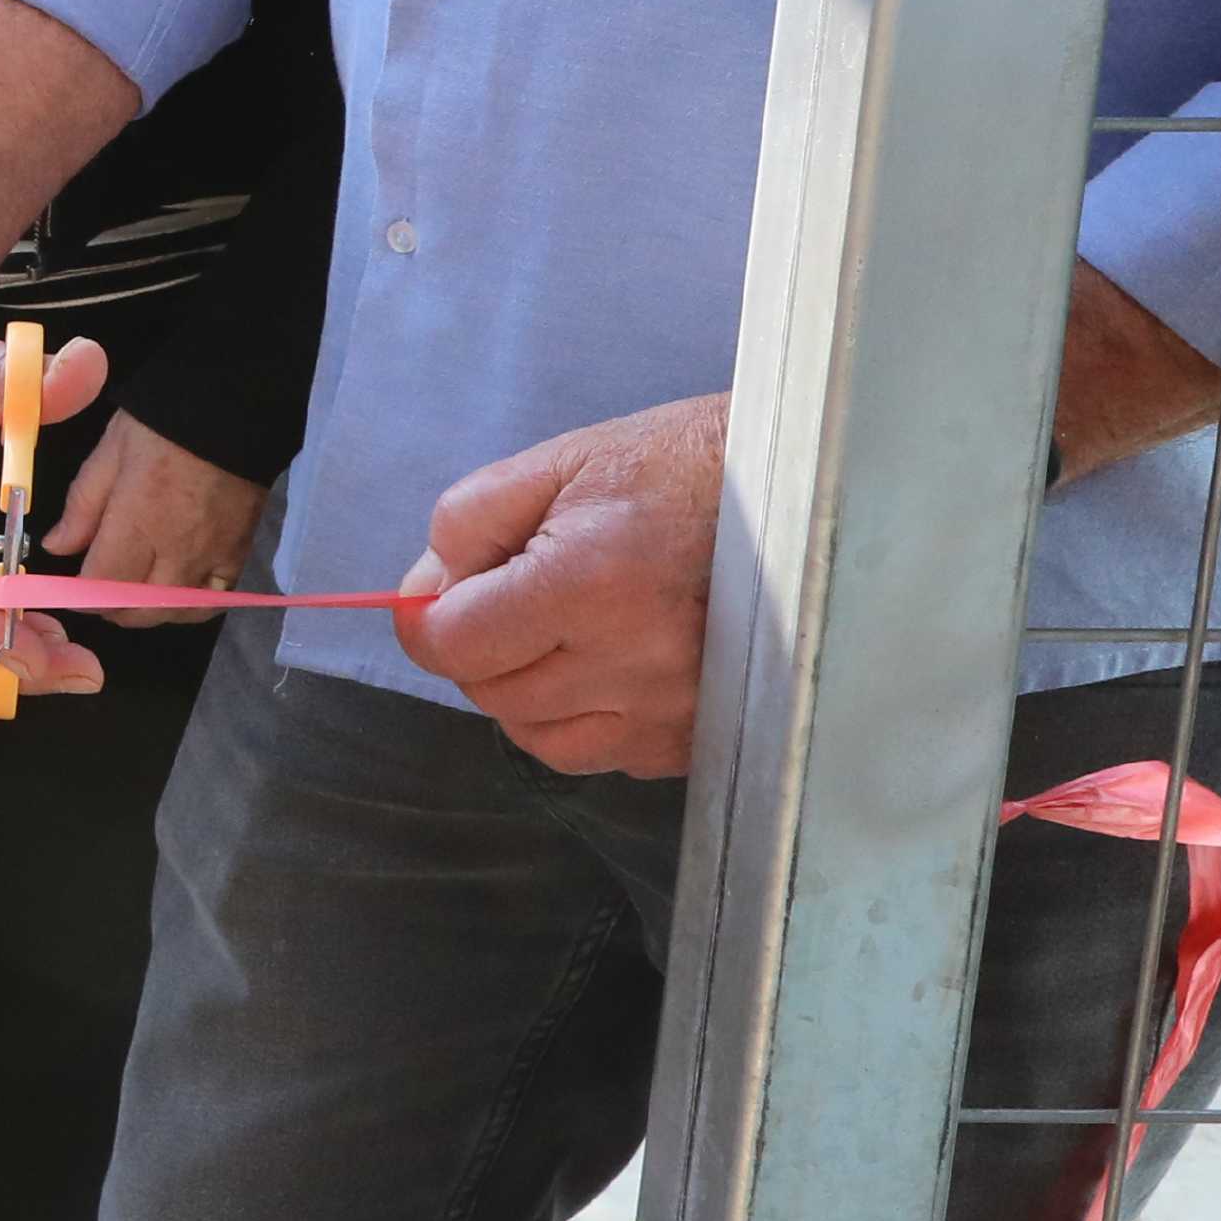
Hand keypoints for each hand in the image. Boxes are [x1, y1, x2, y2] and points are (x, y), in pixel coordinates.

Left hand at [52, 405, 261, 592]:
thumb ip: (81, 506)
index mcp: (138, 522)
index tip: (68, 590)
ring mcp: (213, 556)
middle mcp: (177, 550)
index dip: (80, 596)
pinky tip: (174, 593)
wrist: (231, 408)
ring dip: (148, 613)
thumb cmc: (159, 426)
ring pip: (177, 613)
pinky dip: (190, 607)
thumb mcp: (108, 455)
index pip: (103, 585)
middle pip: (140, 610)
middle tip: (96, 591)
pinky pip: (215, 600)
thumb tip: (54, 548)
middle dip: (110, 609)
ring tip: (132, 594)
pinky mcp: (239, 553)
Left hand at [399, 392, 727, 776]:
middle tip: (527, 595)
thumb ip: (467, 529)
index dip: (431, 621)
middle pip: (493, 696)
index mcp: (587, 585)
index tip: (448, 595)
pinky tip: (619, 659)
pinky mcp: (700, 738)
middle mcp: (635, 661)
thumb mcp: (558, 465)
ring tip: (575, 628)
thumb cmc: (676, 469)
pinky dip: (591, 716)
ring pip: (542, 739)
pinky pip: (606, 754)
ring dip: (534, 691)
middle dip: (486, 650)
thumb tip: (418, 600)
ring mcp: (674, 710)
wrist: (801, 493)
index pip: (454, 647)